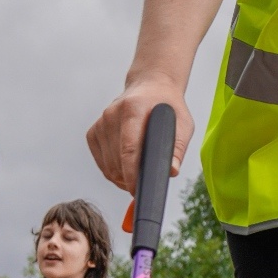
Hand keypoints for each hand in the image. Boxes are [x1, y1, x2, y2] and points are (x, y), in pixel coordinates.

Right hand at [88, 75, 193, 193]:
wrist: (150, 87)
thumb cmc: (168, 108)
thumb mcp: (183, 123)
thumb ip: (178, 147)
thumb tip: (171, 171)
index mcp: (133, 109)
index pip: (129, 148)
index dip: (132, 173)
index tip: (138, 190)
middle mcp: (112, 115)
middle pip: (116, 160)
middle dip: (128, 180)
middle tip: (144, 187)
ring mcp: (101, 122)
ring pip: (107, 164)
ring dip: (121, 177)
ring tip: (138, 179)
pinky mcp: (94, 131)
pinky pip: (100, 160)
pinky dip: (112, 170)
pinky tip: (126, 170)